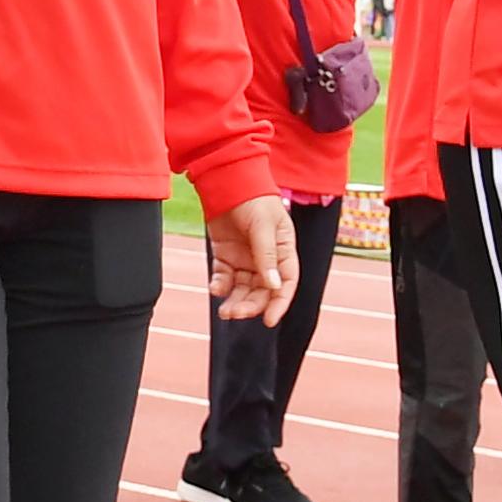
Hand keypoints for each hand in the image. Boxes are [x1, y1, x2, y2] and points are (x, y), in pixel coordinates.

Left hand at [204, 194, 297, 321]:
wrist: (227, 180)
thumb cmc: (254, 199)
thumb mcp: (263, 226)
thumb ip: (267, 256)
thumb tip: (273, 286)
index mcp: (283, 251)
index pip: (286, 283)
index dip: (279, 303)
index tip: (269, 320)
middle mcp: (266, 259)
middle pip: (262, 291)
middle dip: (251, 305)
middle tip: (235, 313)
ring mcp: (245, 258)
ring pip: (243, 289)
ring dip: (235, 301)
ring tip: (225, 311)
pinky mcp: (225, 256)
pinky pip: (224, 278)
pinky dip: (220, 286)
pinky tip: (215, 288)